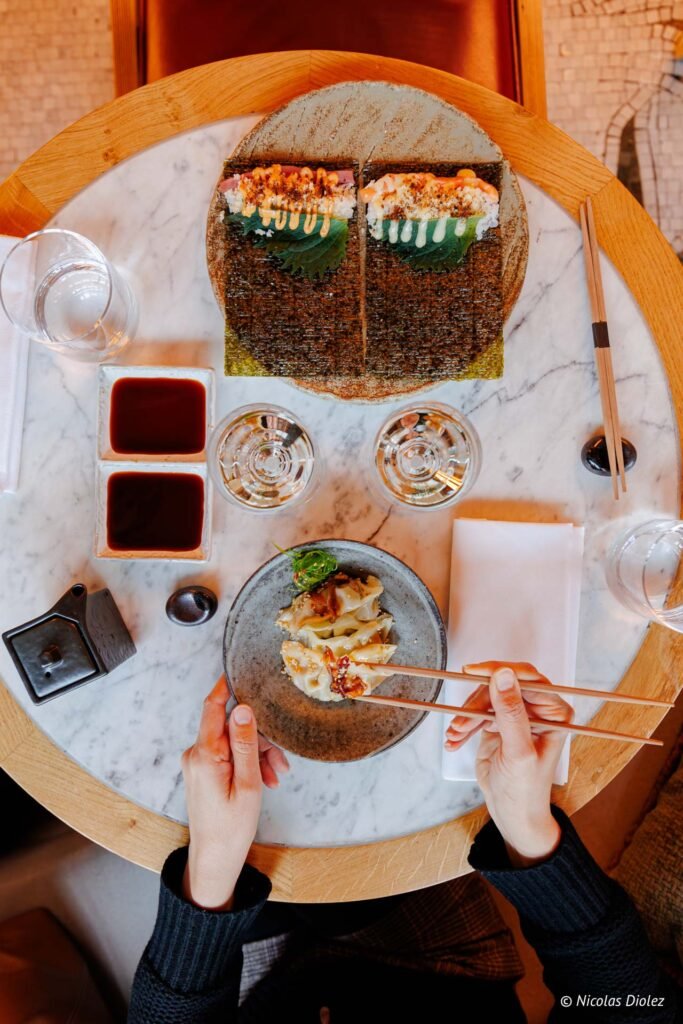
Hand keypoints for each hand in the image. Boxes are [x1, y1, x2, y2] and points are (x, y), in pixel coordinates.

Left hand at [181, 677, 289, 909]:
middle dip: (258, 739)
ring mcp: (197, 763)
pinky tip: (264, 779)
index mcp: (205, 754)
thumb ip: (245, 744)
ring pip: (232, 742)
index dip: (226, 687)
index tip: (240, 672)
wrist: (215, 859)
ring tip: (274, 777)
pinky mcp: (202, 771)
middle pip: (230, 727)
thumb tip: (242, 709)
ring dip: (256, 755)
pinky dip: (246, 763)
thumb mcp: (248, 784)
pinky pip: (227, 755)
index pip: (212, 707)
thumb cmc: (232, 827)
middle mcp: (196, 754)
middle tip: (279, 762)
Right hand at [444, 663, 572, 866]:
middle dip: (477, 702)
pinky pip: (477, 712)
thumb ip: (511, 712)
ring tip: (455, 734)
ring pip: (486, 698)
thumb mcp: (518, 751)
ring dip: (467, 716)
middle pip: (502, 686)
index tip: (474, 672)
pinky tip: (455, 739)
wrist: (512, 814)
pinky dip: (464, 725)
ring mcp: (516, 715)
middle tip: (460, 720)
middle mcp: (538, 710)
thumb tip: (503, 675)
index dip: (500, 672)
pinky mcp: (498, 723)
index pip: (527, 678)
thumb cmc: (525, 790)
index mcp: (555, 713)